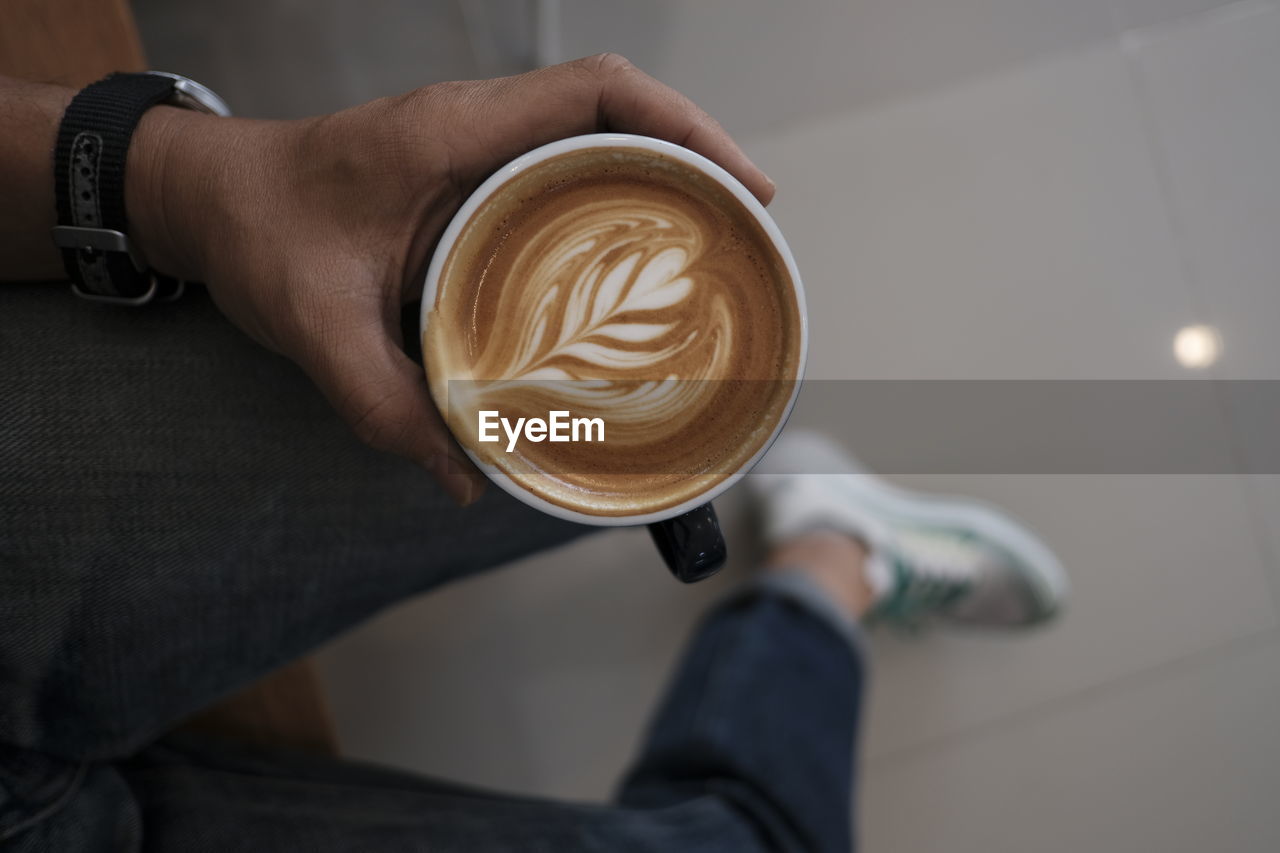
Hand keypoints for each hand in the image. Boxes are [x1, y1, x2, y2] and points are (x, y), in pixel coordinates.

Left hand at [127, 54, 774, 504]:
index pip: (595, 92)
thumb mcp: (314, 322)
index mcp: (451, 133)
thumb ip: (384, 404)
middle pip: (619, 111)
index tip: (737, 182)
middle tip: (745, 226)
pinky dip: (614, 201)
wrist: (211, 197)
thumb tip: (465, 477)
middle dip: (696, 155)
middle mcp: (477, 127)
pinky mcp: (472, 177)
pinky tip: (634, 259)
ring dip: (662, 176)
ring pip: (598, 138)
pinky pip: (564, 170)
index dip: (683, 126)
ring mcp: (478, 147)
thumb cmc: (258, 229)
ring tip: (710, 242)